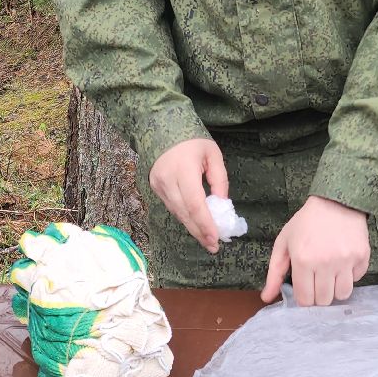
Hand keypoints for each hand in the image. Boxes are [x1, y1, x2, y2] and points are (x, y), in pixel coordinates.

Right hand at [149, 138, 228, 253]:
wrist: (161, 129)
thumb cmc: (192, 141)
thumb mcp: (213, 155)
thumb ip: (219, 180)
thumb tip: (222, 205)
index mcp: (184, 169)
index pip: (195, 203)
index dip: (205, 223)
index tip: (215, 238)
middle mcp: (168, 180)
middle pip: (185, 213)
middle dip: (200, 232)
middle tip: (214, 246)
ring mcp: (158, 185)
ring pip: (177, 213)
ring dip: (192, 228)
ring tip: (208, 240)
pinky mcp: (155, 188)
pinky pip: (172, 208)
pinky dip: (185, 218)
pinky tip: (196, 225)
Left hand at [261, 195, 369, 305]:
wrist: (335, 201)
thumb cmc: (306, 223)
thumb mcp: (284, 243)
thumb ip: (274, 273)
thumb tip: (266, 297)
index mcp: (303, 261)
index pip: (305, 299)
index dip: (304, 298)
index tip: (305, 289)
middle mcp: (325, 263)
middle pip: (324, 300)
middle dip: (319, 295)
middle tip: (318, 281)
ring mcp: (346, 260)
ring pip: (343, 294)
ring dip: (336, 289)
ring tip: (332, 275)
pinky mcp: (362, 256)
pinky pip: (357, 279)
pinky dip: (351, 276)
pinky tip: (344, 263)